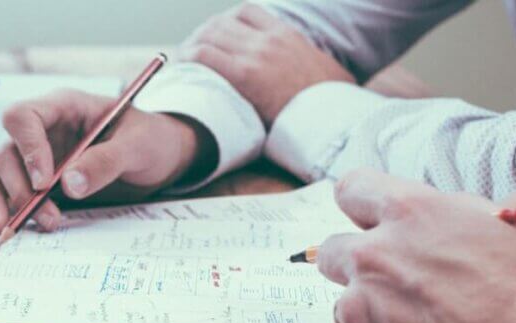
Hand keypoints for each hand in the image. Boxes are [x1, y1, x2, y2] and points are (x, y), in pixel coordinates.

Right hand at [0, 90, 214, 233]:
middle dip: (18, 188)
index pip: (23, 117)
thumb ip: (105, 161)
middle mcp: (43, 130)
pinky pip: (2, 187)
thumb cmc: (151, 140)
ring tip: (5, 229)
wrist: (160, 156)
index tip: (44, 183)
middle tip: (43, 218)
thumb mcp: (138, 146)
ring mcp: (35, 154)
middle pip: (6, 152)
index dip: (27, 149)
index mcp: (64, 107)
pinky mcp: (35, 178)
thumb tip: (69, 184)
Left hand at [180, 4, 353, 125]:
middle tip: (190, 52)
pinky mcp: (245, 74)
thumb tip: (304, 75)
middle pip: (221, 22)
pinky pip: (204, 55)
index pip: (246, 12)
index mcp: (287, 35)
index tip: (216, 37)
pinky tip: (182, 69)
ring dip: (191, 46)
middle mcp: (269, 39)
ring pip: (209, 35)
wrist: (333, 117)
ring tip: (181, 62)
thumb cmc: (330, 104)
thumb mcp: (322, 70)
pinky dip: (188, 59)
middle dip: (202, 35)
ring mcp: (257, 54)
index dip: (225, 21)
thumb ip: (302, 63)